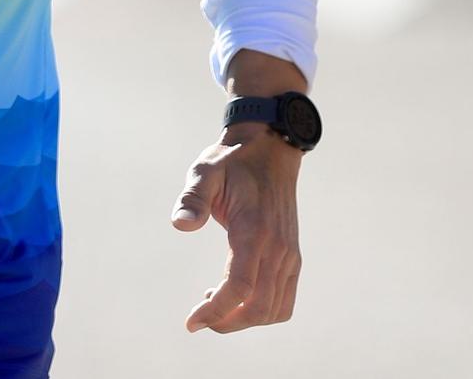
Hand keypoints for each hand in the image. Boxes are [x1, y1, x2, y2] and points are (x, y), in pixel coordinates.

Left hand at [171, 126, 302, 332]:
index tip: (191, 321)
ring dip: (245, 319)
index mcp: (254, 230)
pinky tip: (236, 296)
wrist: (270, 150)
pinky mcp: (292, 257)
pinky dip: (263, 310)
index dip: (216, 310)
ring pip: (275, 309)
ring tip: (214, 303)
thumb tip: (180, 224)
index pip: (240, 287)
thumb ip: (193, 198)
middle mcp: (278, 248)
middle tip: (198, 318)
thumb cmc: (232, 161)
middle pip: (258, 307)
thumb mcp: (205, 171)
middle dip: (227, 322)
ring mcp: (289, 255)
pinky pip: (284, 299)